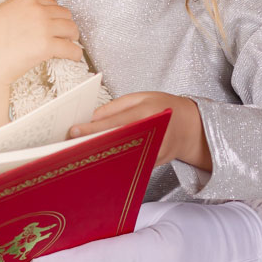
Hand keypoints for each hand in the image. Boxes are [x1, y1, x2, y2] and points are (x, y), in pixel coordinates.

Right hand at [0, 0, 83, 131]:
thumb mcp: (2, 10)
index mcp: (26, 0)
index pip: (52, 3)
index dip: (55, 15)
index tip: (53, 25)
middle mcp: (37, 10)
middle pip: (66, 14)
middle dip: (66, 25)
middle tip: (62, 36)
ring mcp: (43, 27)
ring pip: (72, 29)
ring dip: (72, 38)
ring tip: (68, 45)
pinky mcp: (47, 46)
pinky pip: (71, 48)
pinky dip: (75, 54)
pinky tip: (73, 57)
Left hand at [68, 91, 209, 167]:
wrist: (192, 127)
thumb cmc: (164, 107)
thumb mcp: (141, 97)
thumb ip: (115, 107)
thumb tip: (91, 118)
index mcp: (148, 113)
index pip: (115, 122)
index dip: (93, 128)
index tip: (74, 131)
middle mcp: (152, 134)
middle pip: (117, 143)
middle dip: (93, 144)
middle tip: (70, 146)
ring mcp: (155, 152)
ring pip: (123, 157)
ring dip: (101, 156)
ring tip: (79, 154)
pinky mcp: (153, 164)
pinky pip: (130, 163)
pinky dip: (114, 162)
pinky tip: (98, 161)